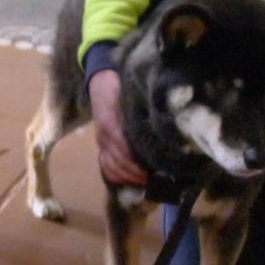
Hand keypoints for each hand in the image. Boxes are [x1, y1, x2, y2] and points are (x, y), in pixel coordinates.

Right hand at [89, 70, 146, 185]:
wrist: (101, 83)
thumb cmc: (120, 87)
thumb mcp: (131, 94)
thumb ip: (143, 109)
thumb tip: (164, 124)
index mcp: (111, 122)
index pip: (123, 149)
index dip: (137, 162)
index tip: (153, 169)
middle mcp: (104, 135)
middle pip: (118, 162)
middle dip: (135, 173)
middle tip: (154, 177)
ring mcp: (101, 141)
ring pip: (110, 166)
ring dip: (127, 177)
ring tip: (144, 180)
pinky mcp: (100, 145)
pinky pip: (104, 165)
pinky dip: (115, 175)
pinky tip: (128, 179)